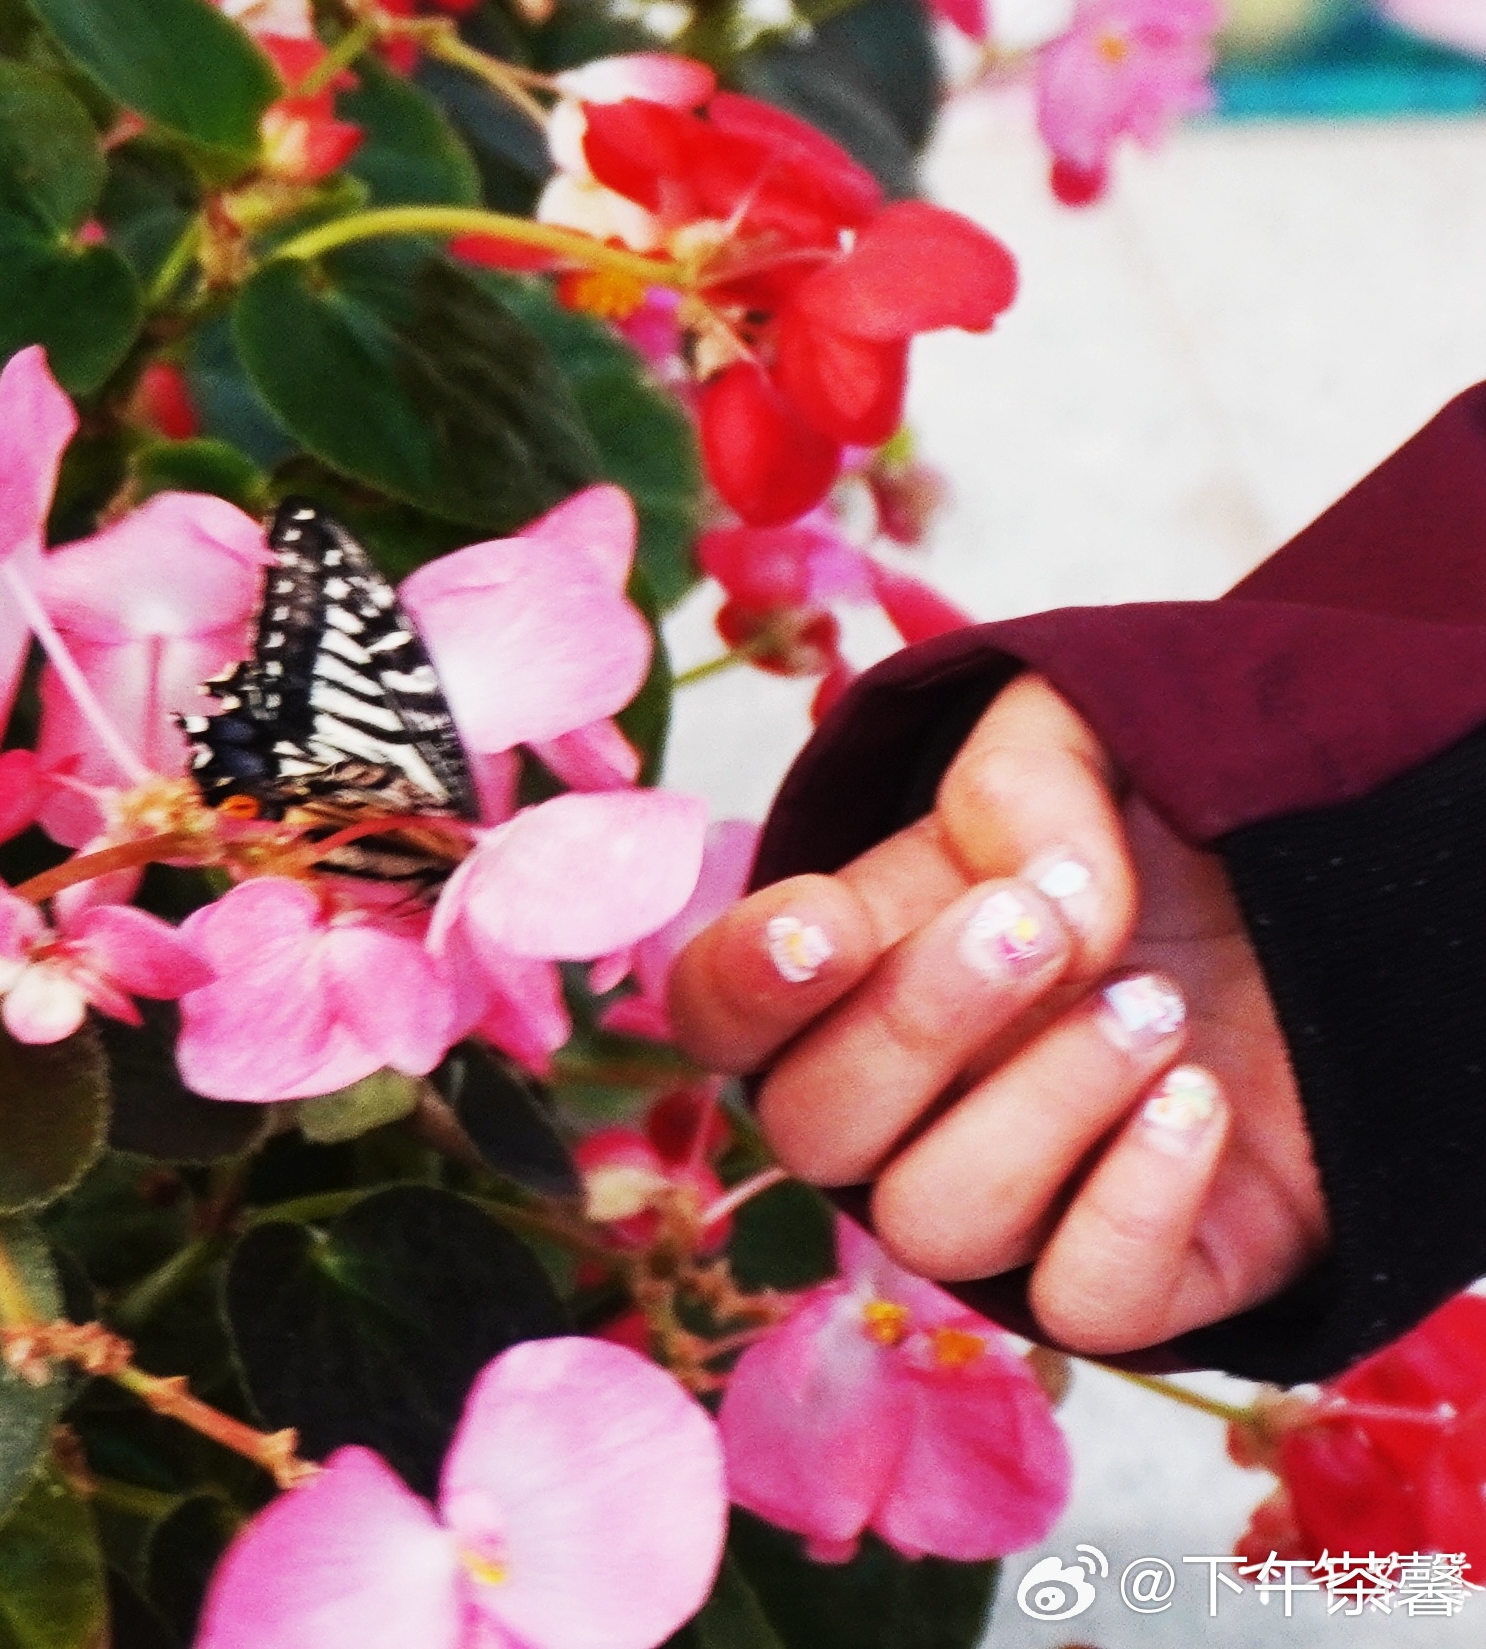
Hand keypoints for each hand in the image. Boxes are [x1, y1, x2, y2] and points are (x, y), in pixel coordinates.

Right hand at [667, 675, 1329, 1354]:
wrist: (1330, 919)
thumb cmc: (1159, 838)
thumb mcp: (1079, 744)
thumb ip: (1020, 776)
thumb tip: (1035, 888)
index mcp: (843, 983)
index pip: (719, 1016)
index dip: (745, 984)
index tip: (825, 919)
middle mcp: (895, 1115)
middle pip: (812, 1127)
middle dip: (914, 1024)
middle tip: (1035, 927)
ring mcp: (1006, 1209)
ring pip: (936, 1223)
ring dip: (1040, 1105)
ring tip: (1151, 1003)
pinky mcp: (1132, 1282)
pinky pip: (1082, 1304)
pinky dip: (1132, 1207)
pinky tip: (1196, 1101)